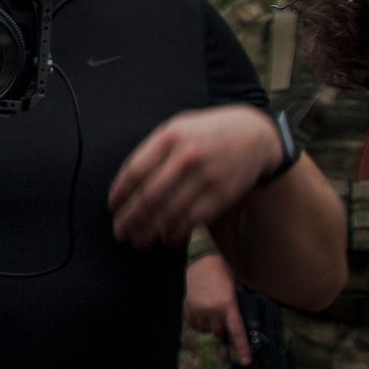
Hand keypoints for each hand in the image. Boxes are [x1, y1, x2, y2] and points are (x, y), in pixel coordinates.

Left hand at [109, 105, 286, 248]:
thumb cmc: (207, 133)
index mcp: (170, 137)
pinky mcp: (222, 194)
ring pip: (169, 212)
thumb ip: (153, 151)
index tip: (113, 207)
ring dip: (149, 231)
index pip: (135, 171)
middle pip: (149, 196)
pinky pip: (192, 220)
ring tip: (138, 240)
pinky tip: (166, 238)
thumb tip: (126, 186)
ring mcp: (206, 176)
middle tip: (120, 231)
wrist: (255, 135)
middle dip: (130, 219)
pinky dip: (175, 233)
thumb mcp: (178, 128)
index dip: (120, 193)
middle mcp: (187, 156)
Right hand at [183, 254, 248, 365]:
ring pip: (205, 330)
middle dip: (223, 329)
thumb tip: (238, 325)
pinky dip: (198, 322)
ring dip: (210, 325)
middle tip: (224, 318)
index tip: (245, 362)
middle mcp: (212, 310)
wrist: (203, 260)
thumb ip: (235, 307)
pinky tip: (201, 311)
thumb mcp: (235, 289)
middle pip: (220, 333)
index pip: (237, 332)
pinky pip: (193, 324)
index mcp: (228, 305)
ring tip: (212, 311)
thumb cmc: (224, 272)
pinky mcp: (188, 306)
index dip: (242, 348)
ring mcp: (198, 309)